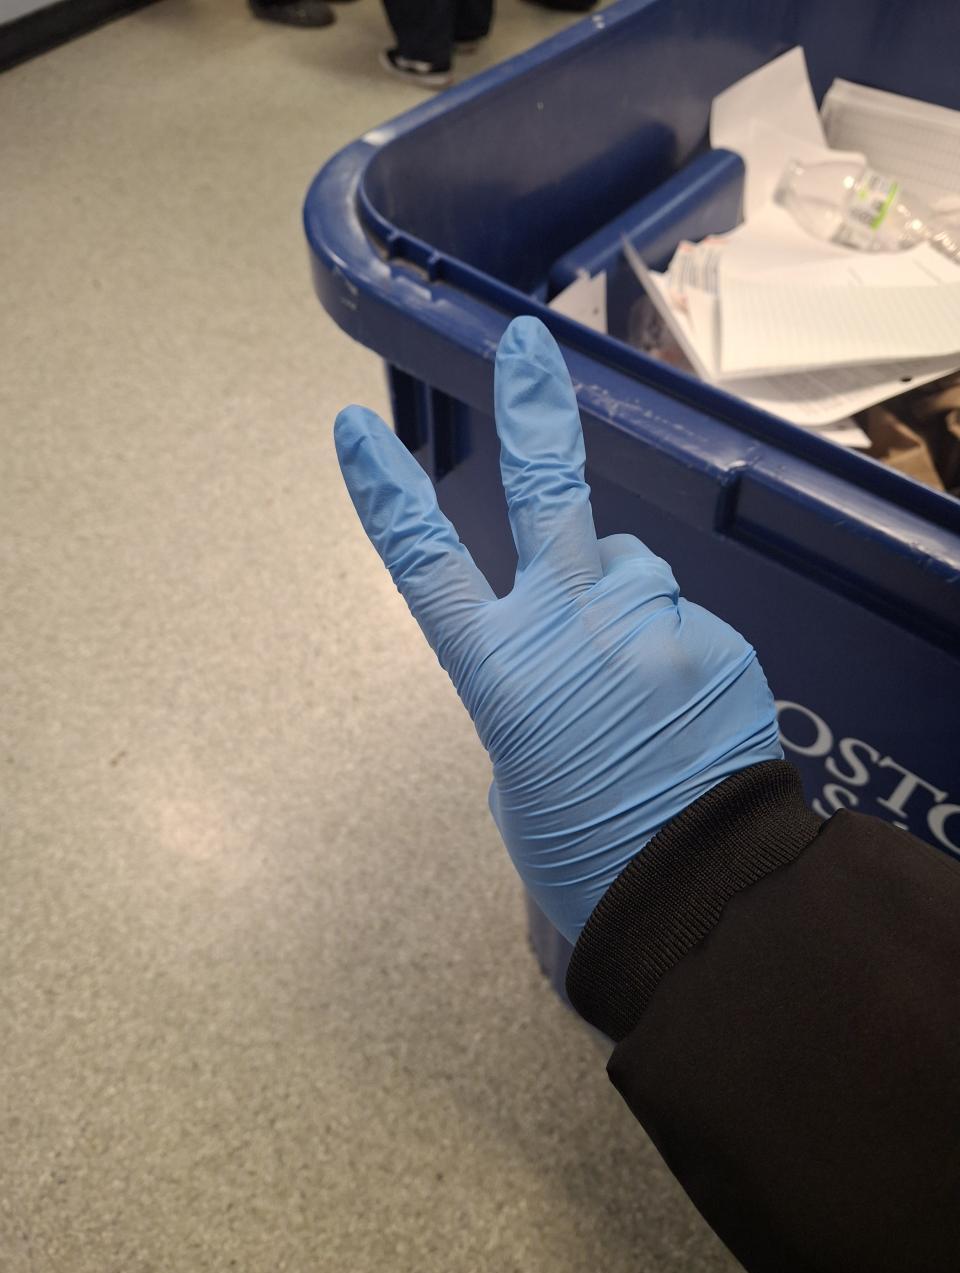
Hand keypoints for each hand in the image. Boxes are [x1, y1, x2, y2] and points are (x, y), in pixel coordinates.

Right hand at [335, 317, 781, 941]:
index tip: (353, 428)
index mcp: (499, 669)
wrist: (692, 895)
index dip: (384, 493)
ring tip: (640, 682)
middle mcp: (567, 624)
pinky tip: (687, 714)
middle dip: (531, 410)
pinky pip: (685, 622)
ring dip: (627, 603)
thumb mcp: (521, 775)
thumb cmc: (581, 853)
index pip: (423, 562)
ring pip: (631, 570)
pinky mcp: (716, 639)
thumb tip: (570, 656)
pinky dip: (680, 652)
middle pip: (544, 491)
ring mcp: (647, 623)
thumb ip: (533, 692)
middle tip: (527, 345)